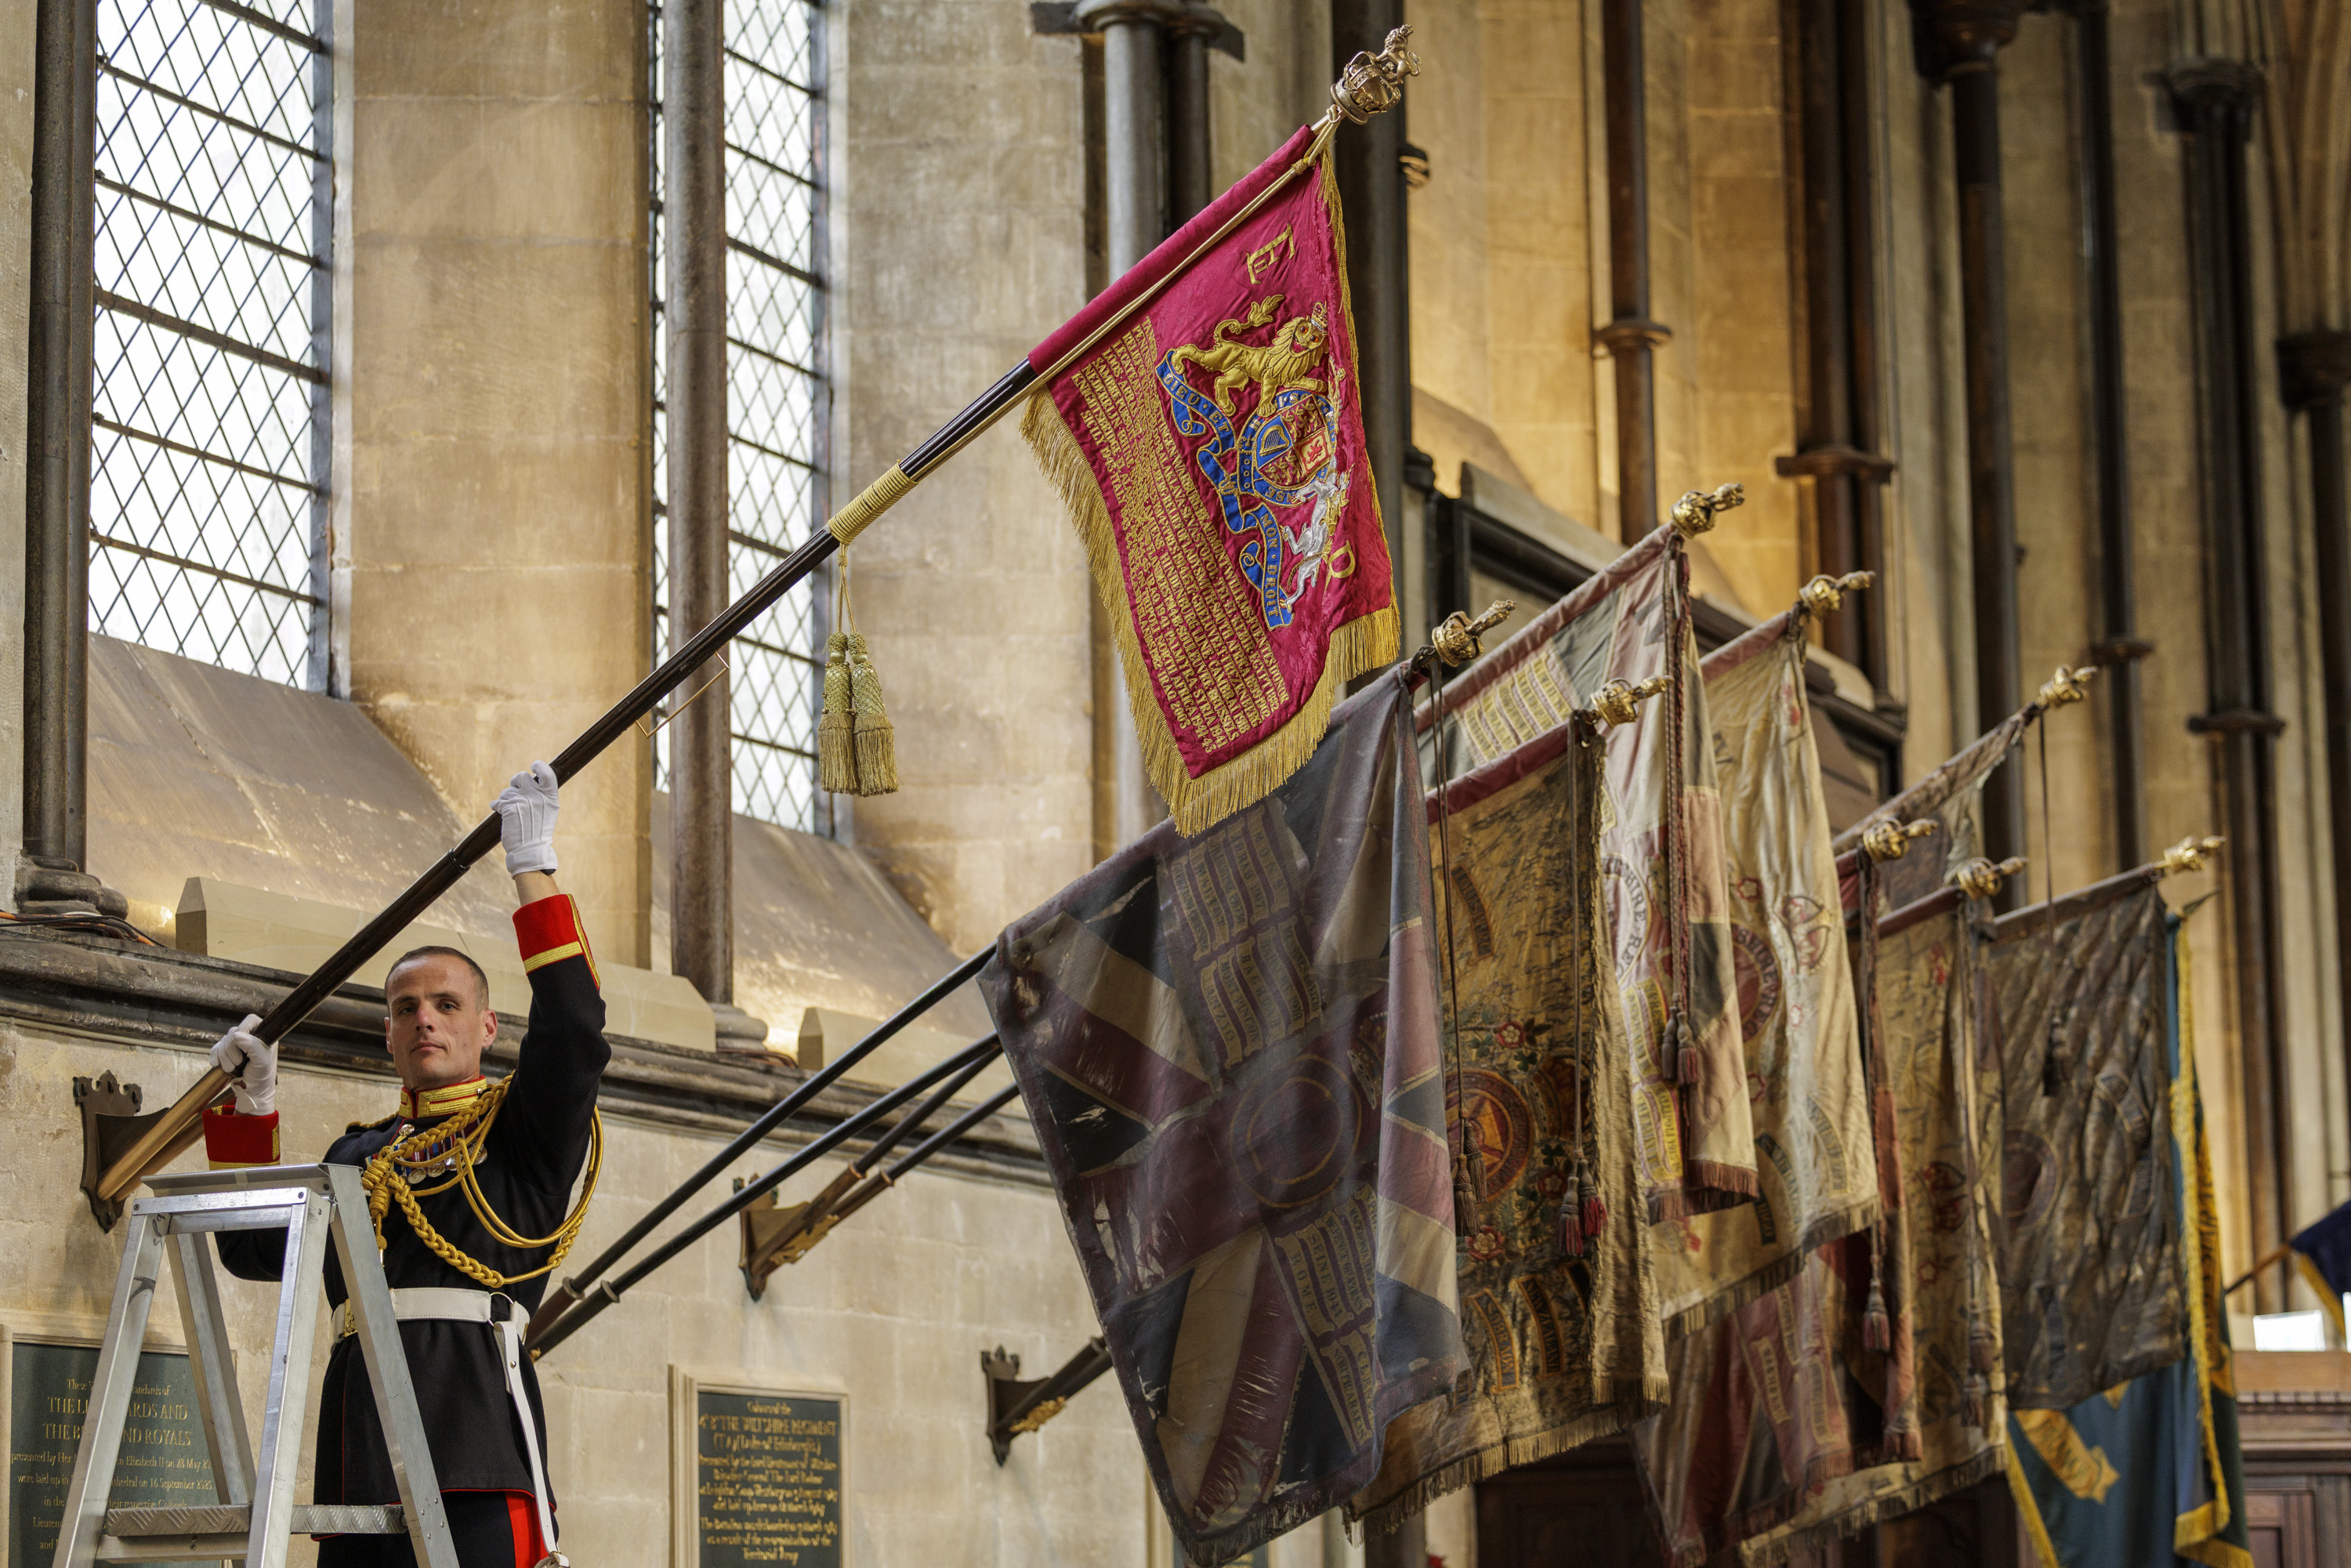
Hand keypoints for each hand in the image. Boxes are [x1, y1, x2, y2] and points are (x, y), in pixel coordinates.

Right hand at [209, 1013, 275, 1116]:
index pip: (250, 1020)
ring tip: (232, 1069)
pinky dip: (215, 1056)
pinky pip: (215, 1048)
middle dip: (231, 1050)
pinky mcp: (227, 1052)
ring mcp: (238, 1044)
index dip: (242, 1029)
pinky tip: (216, 1064)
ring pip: (223, 1041)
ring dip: (224, 1057)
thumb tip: (238, 1035)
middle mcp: (250, 1036)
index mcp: (263, 1034)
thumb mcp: (262, 1062)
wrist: (251, 1091)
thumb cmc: (261, 1076)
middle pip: (233, 1032)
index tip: (240, 1045)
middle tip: (238, 1063)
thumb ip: (253, 1047)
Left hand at [495, 761, 559, 876]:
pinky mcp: (510, 808)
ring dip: (506, 799)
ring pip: (507, 791)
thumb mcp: (548, 811)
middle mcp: (538, 797)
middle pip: (522, 777)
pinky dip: (496, 806)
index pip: (547, 774)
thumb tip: (530, 779)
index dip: (540, 766)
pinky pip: (498, 801)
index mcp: (550, 797)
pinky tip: (499, 810)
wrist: (530, 850)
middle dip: (515, 782)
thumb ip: (542, 795)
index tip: (534, 765)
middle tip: (515, 790)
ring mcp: (524, 801)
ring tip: (511, 812)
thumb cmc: (539, 831)